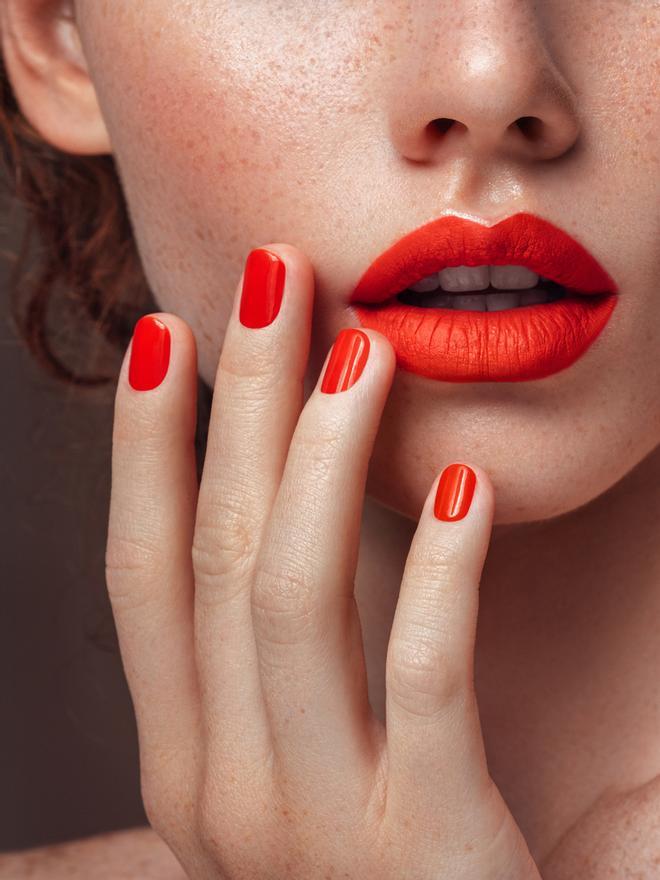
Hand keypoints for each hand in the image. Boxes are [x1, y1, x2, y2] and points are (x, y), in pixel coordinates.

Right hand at [105, 244, 541, 878]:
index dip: (143, 449)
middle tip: (270, 281)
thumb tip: (268, 523)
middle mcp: (227, 790)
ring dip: (323, 455)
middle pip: (220, 554)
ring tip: (360, 349)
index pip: (140, 577)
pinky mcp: (426, 843)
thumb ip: (259, 673)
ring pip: (294, 596)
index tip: (167, 340)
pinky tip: (464, 485)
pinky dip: (440, 573)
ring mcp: (316, 822)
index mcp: (187, 761)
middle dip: (240, 405)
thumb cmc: (367, 865)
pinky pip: (423, 678)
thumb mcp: (279, 769)